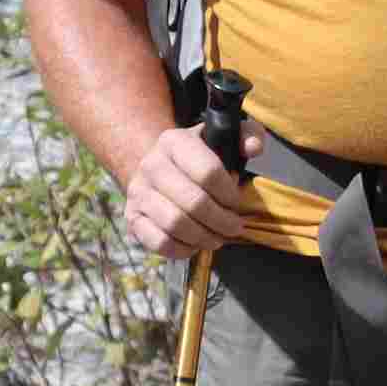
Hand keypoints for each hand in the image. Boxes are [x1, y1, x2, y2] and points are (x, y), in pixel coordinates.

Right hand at [121, 122, 257, 258]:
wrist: (159, 168)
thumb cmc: (199, 156)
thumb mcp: (223, 137)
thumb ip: (248, 135)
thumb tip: (254, 148)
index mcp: (174, 141)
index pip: (208, 172)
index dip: (229, 194)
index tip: (237, 202)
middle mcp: (151, 164)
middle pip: (193, 202)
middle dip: (221, 221)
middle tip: (234, 227)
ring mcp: (138, 192)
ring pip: (175, 224)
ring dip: (204, 237)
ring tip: (217, 237)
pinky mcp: (132, 218)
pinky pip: (159, 242)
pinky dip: (182, 249)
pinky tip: (195, 244)